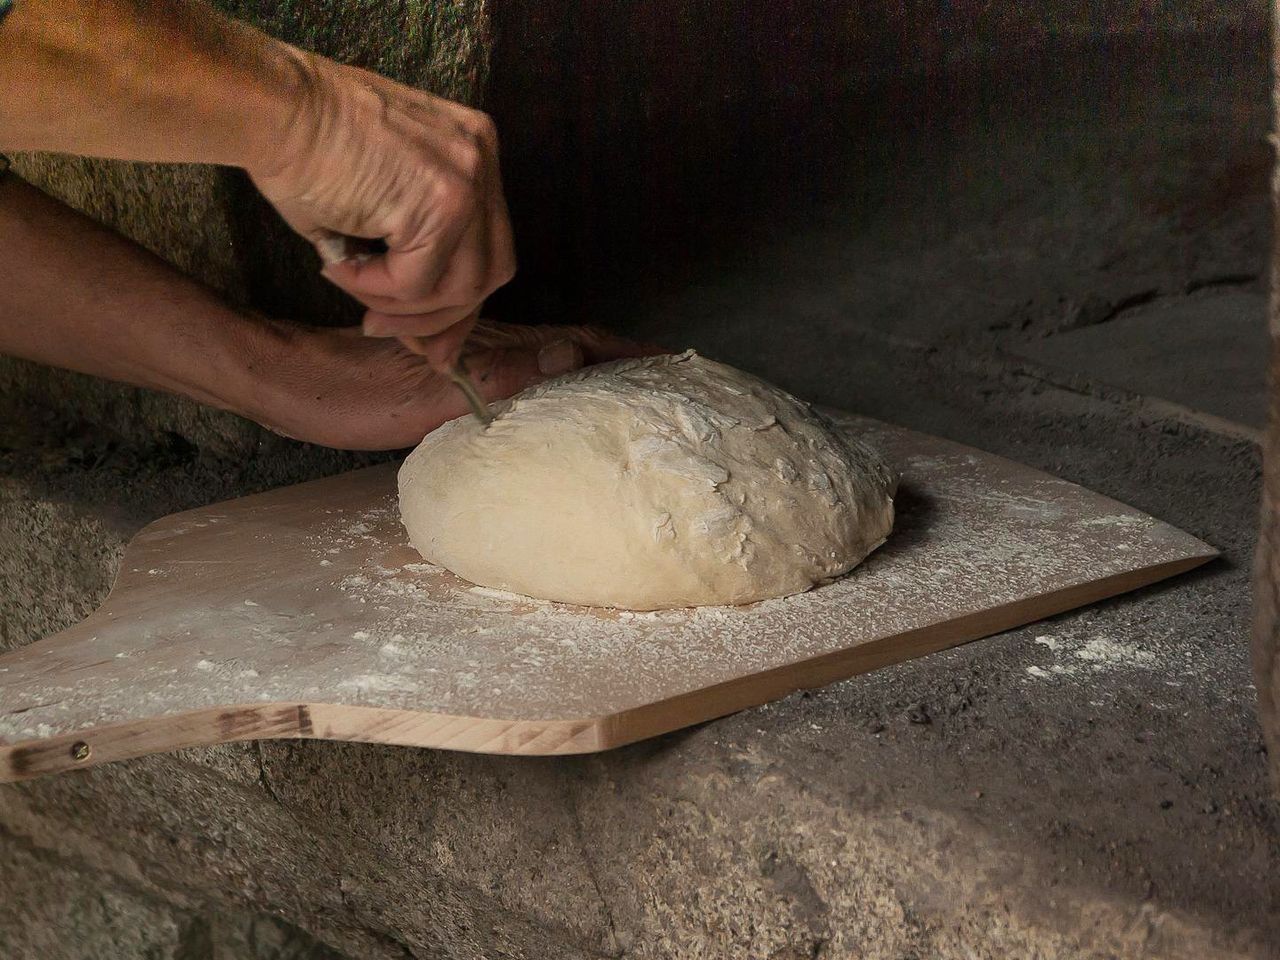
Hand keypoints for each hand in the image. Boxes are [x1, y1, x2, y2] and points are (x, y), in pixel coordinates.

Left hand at [242, 320, 661, 450]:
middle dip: (628, 360)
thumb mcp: (434, 391)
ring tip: (635, 396)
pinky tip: (566, 403)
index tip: (675, 365)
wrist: (299, 383)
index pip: (584, 340)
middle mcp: (497, 344)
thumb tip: (576, 354)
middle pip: (580, 347)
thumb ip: (504, 373)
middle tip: (670, 385)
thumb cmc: (358, 395)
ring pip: (557, 358)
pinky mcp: (462, 370)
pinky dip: (562, 381)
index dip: (630, 352)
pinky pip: (530, 372)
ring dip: (599, 371)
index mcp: (498, 346)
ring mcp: (481, 355)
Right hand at [249, 57, 514, 361]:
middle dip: (439, 318)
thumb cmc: (306, 150)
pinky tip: (340, 266)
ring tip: (353, 287)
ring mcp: (469, 181)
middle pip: (490, 273)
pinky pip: (418, 282)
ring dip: (402, 307)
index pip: (489, 248)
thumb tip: (433, 348)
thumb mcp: (378, 207)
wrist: (273, 108)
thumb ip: (415, 260)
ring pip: (460, 288)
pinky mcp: (441, 203)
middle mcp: (482, 161)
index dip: (457, 302)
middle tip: (384, 328)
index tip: (427, 338)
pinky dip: (376, 288)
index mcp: (473, 151)